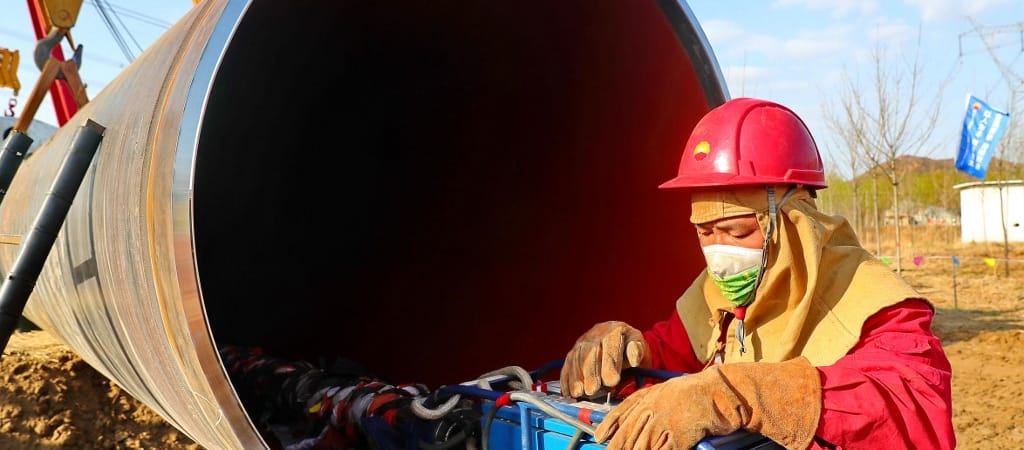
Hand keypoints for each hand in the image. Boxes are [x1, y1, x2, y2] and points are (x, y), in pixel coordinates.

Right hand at [560, 321, 648, 397]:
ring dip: (576, 377)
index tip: (612, 381)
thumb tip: (634, 359)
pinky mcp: (574, 351)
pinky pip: (567, 364)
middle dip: (590, 373)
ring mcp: (583, 341)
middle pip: (589, 352)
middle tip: (592, 390)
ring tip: (579, 393)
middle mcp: (596, 333)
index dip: (610, 365)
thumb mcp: (641, 348)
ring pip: (576, 358)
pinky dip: (566, 378)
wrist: (622, 342)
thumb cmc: (632, 349)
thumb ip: (637, 353)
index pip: (610, 347)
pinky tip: (568, 392)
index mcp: (615, 330)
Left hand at [593, 357, 820, 449]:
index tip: (599, 436)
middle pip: (628, 433)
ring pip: (642, 445)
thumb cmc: (700, 393)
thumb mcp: (670, 391)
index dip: (609, 425)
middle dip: (618, 448)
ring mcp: (665, 420)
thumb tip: (640, 419)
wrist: (724, 392)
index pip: (622, 411)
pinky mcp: (678, 434)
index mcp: (650, 395)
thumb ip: (652, 403)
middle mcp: (653, 407)